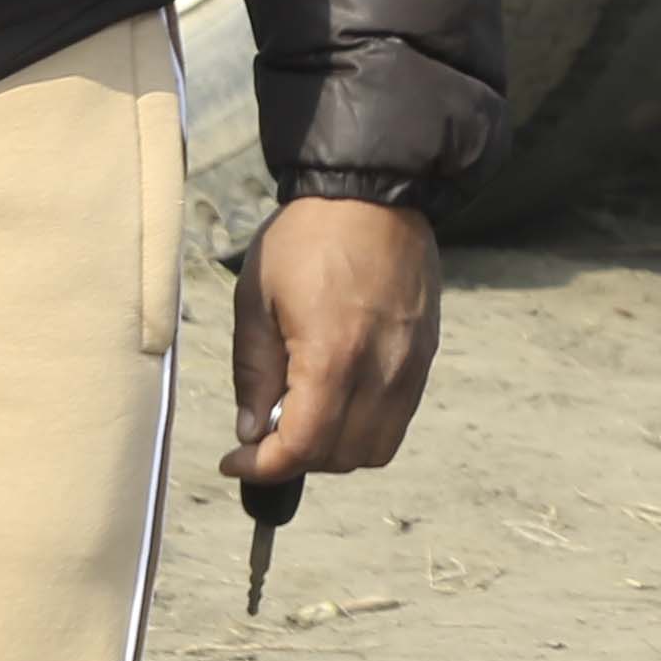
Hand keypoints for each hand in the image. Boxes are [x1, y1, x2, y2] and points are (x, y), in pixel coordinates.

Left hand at [232, 194, 440, 483]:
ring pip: (376, 447)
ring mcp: (410, 365)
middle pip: (342, 457)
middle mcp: (381, 370)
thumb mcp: (257, 300)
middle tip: (266, 433)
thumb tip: (253, 431)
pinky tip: (338, 395)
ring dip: (335, 449)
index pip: (304, 447)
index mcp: (334, 356)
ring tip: (306, 416)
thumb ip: (254, 373)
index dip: (263, 468)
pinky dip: (365, 426)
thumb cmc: (308, 238)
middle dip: (297, 459)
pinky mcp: (425, 354)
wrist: (374, 192)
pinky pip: (398, 417)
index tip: (235, 460)